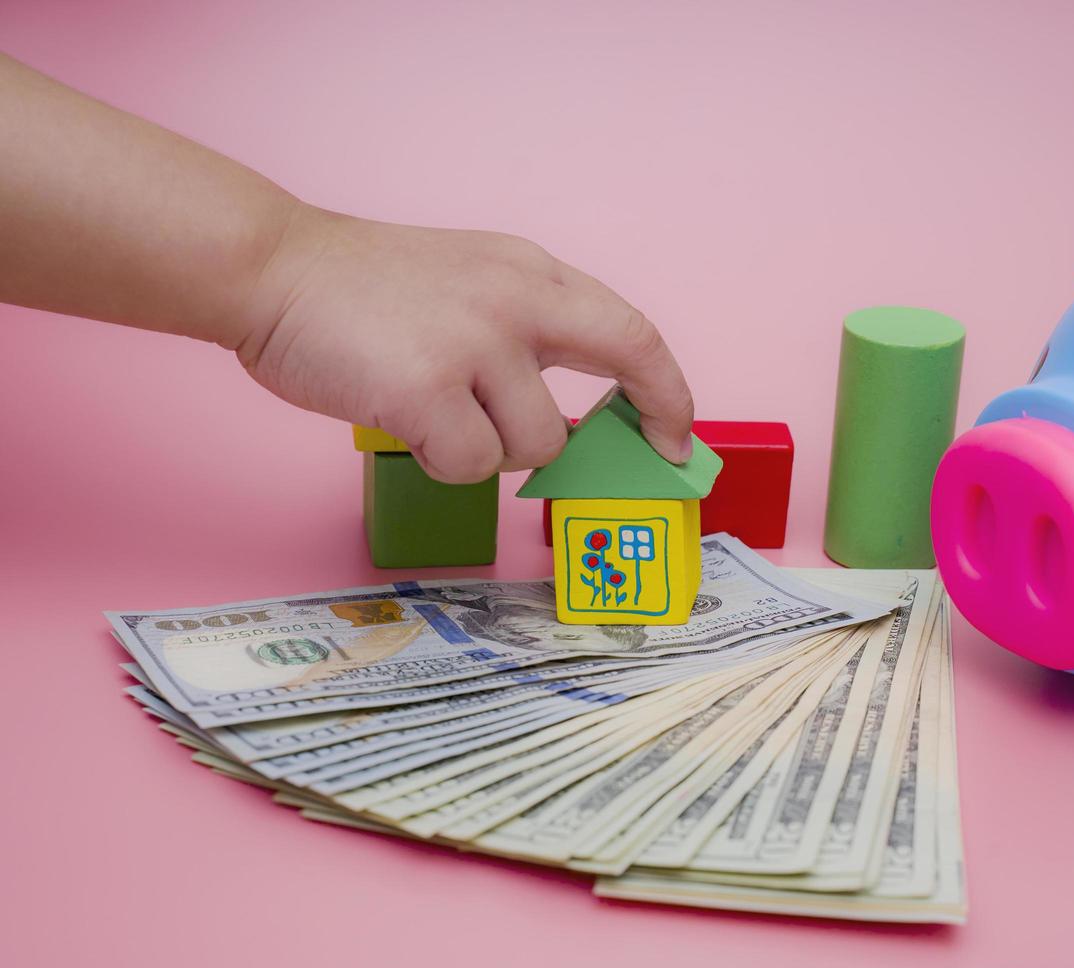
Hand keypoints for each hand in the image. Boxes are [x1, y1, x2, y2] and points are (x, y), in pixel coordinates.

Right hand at [235, 205, 694, 482]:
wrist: (270, 269)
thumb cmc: (359, 289)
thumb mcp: (466, 283)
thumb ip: (523, 332)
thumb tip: (564, 426)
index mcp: (528, 272)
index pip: (630, 327)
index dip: (667, 386)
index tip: (677, 431)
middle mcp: (516, 299)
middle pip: (628, 358)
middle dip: (655, 413)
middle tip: (654, 455)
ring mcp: (475, 342)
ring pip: (534, 444)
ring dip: (492, 449)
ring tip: (438, 414)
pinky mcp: (428, 389)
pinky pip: (469, 467)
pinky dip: (441, 461)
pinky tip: (405, 423)